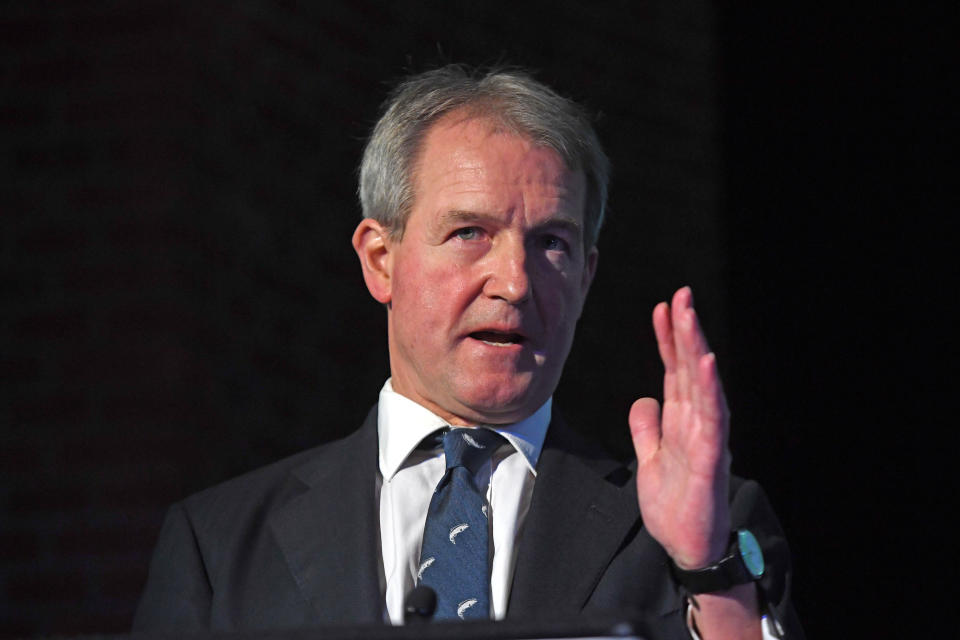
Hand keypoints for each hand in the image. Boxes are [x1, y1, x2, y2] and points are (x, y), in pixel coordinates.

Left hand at [629, 287, 730, 568]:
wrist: (686, 545)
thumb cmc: (675, 504)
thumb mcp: (649, 459)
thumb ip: (647, 429)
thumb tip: (643, 399)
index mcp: (683, 420)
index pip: (676, 371)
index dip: (669, 340)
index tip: (662, 308)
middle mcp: (698, 423)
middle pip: (691, 369)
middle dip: (685, 332)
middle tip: (681, 295)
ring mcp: (707, 438)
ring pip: (703, 385)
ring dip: (697, 350)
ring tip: (691, 318)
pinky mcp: (711, 458)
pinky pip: (713, 419)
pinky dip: (712, 390)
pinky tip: (708, 364)